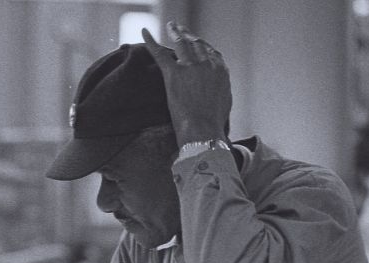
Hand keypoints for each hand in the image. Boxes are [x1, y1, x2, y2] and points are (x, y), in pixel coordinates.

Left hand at [141, 22, 231, 144]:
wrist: (204, 130)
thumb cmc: (213, 124)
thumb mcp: (224, 103)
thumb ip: (219, 90)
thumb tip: (217, 90)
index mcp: (221, 71)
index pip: (210, 52)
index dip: (201, 46)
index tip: (195, 41)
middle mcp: (207, 64)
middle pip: (196, 44)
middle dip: (188, 35)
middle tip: (180, 29)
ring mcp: (191, 67)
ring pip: (181, 44)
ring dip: (175, 32)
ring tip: (170, 26)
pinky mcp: (174, 73)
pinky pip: (160, 53)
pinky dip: (151, 41)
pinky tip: (144, 32)